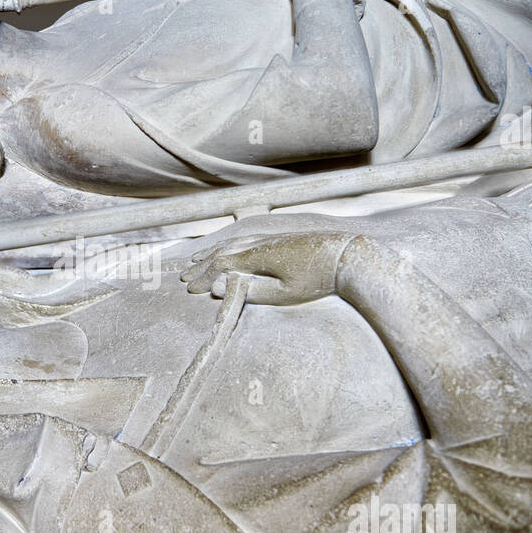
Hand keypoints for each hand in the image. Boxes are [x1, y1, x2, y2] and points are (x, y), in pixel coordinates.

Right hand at [180, 229, 355, 305]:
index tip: (190, 289)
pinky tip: (229, 248)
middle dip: (203, 265)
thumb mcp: (286, 294)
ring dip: (213, 252)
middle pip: (223, 252)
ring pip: (233, 243)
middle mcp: (260, 243)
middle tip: (184, 276)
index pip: (222, 265)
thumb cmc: (318, 279)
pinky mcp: (278, 238)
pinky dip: (230, 245)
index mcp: (259, 256)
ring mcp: (269, 238)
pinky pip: (245, 239)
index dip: (205, 277)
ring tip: (198, 259)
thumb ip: (252, 292)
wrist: (346, 256)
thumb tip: (218, 290)